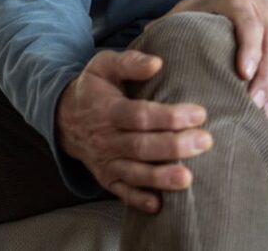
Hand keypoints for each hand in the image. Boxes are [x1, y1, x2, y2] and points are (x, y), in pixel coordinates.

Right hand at [55, 49, 212, 213]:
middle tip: (205, 142)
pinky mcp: (106, 178)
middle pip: (141, 146)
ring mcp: (105, 161)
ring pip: (134, 173)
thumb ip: (130, 62)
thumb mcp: (104, 66)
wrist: (63, 118)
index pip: (140, 115)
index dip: (170, 116)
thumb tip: (157, 63)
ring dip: (160, 178)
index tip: (199, 113)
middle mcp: (105, 138)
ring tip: (187, 179)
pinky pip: (121, 192)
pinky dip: (138, 200)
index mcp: (107, 109)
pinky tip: (158, 205)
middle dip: (174, 146)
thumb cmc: (93, 89)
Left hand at [165, 0, 267, 117]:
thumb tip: (145, 37)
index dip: (250, 49)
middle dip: (265, 77)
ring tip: (261, 111)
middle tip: (252, 103)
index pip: (250, 25)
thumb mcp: (199, 2)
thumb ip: (176, 18)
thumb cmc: (224, 1)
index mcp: (241, 1)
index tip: (244, 73)